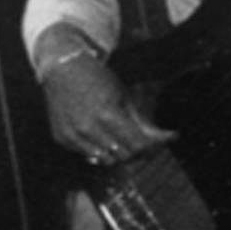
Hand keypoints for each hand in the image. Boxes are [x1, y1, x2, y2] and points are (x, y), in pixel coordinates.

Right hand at [39, 50, 161, 168]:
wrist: (61, 69)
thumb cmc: (97, 79)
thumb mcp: (124, 96)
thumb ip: (142, 121)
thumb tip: (169, 138)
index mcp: (107, 115)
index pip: (137, 146)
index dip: (152, 147)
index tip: (158, 142)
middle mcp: (88, 128)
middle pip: (123, 156)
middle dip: (138, 152)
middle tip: (145, 144)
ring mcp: (72, 135)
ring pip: (105, 160)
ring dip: (119, 154)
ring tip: (125, 141)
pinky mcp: (61, 138)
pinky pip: (87, 155)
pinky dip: (99, 150)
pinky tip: (104, 138)